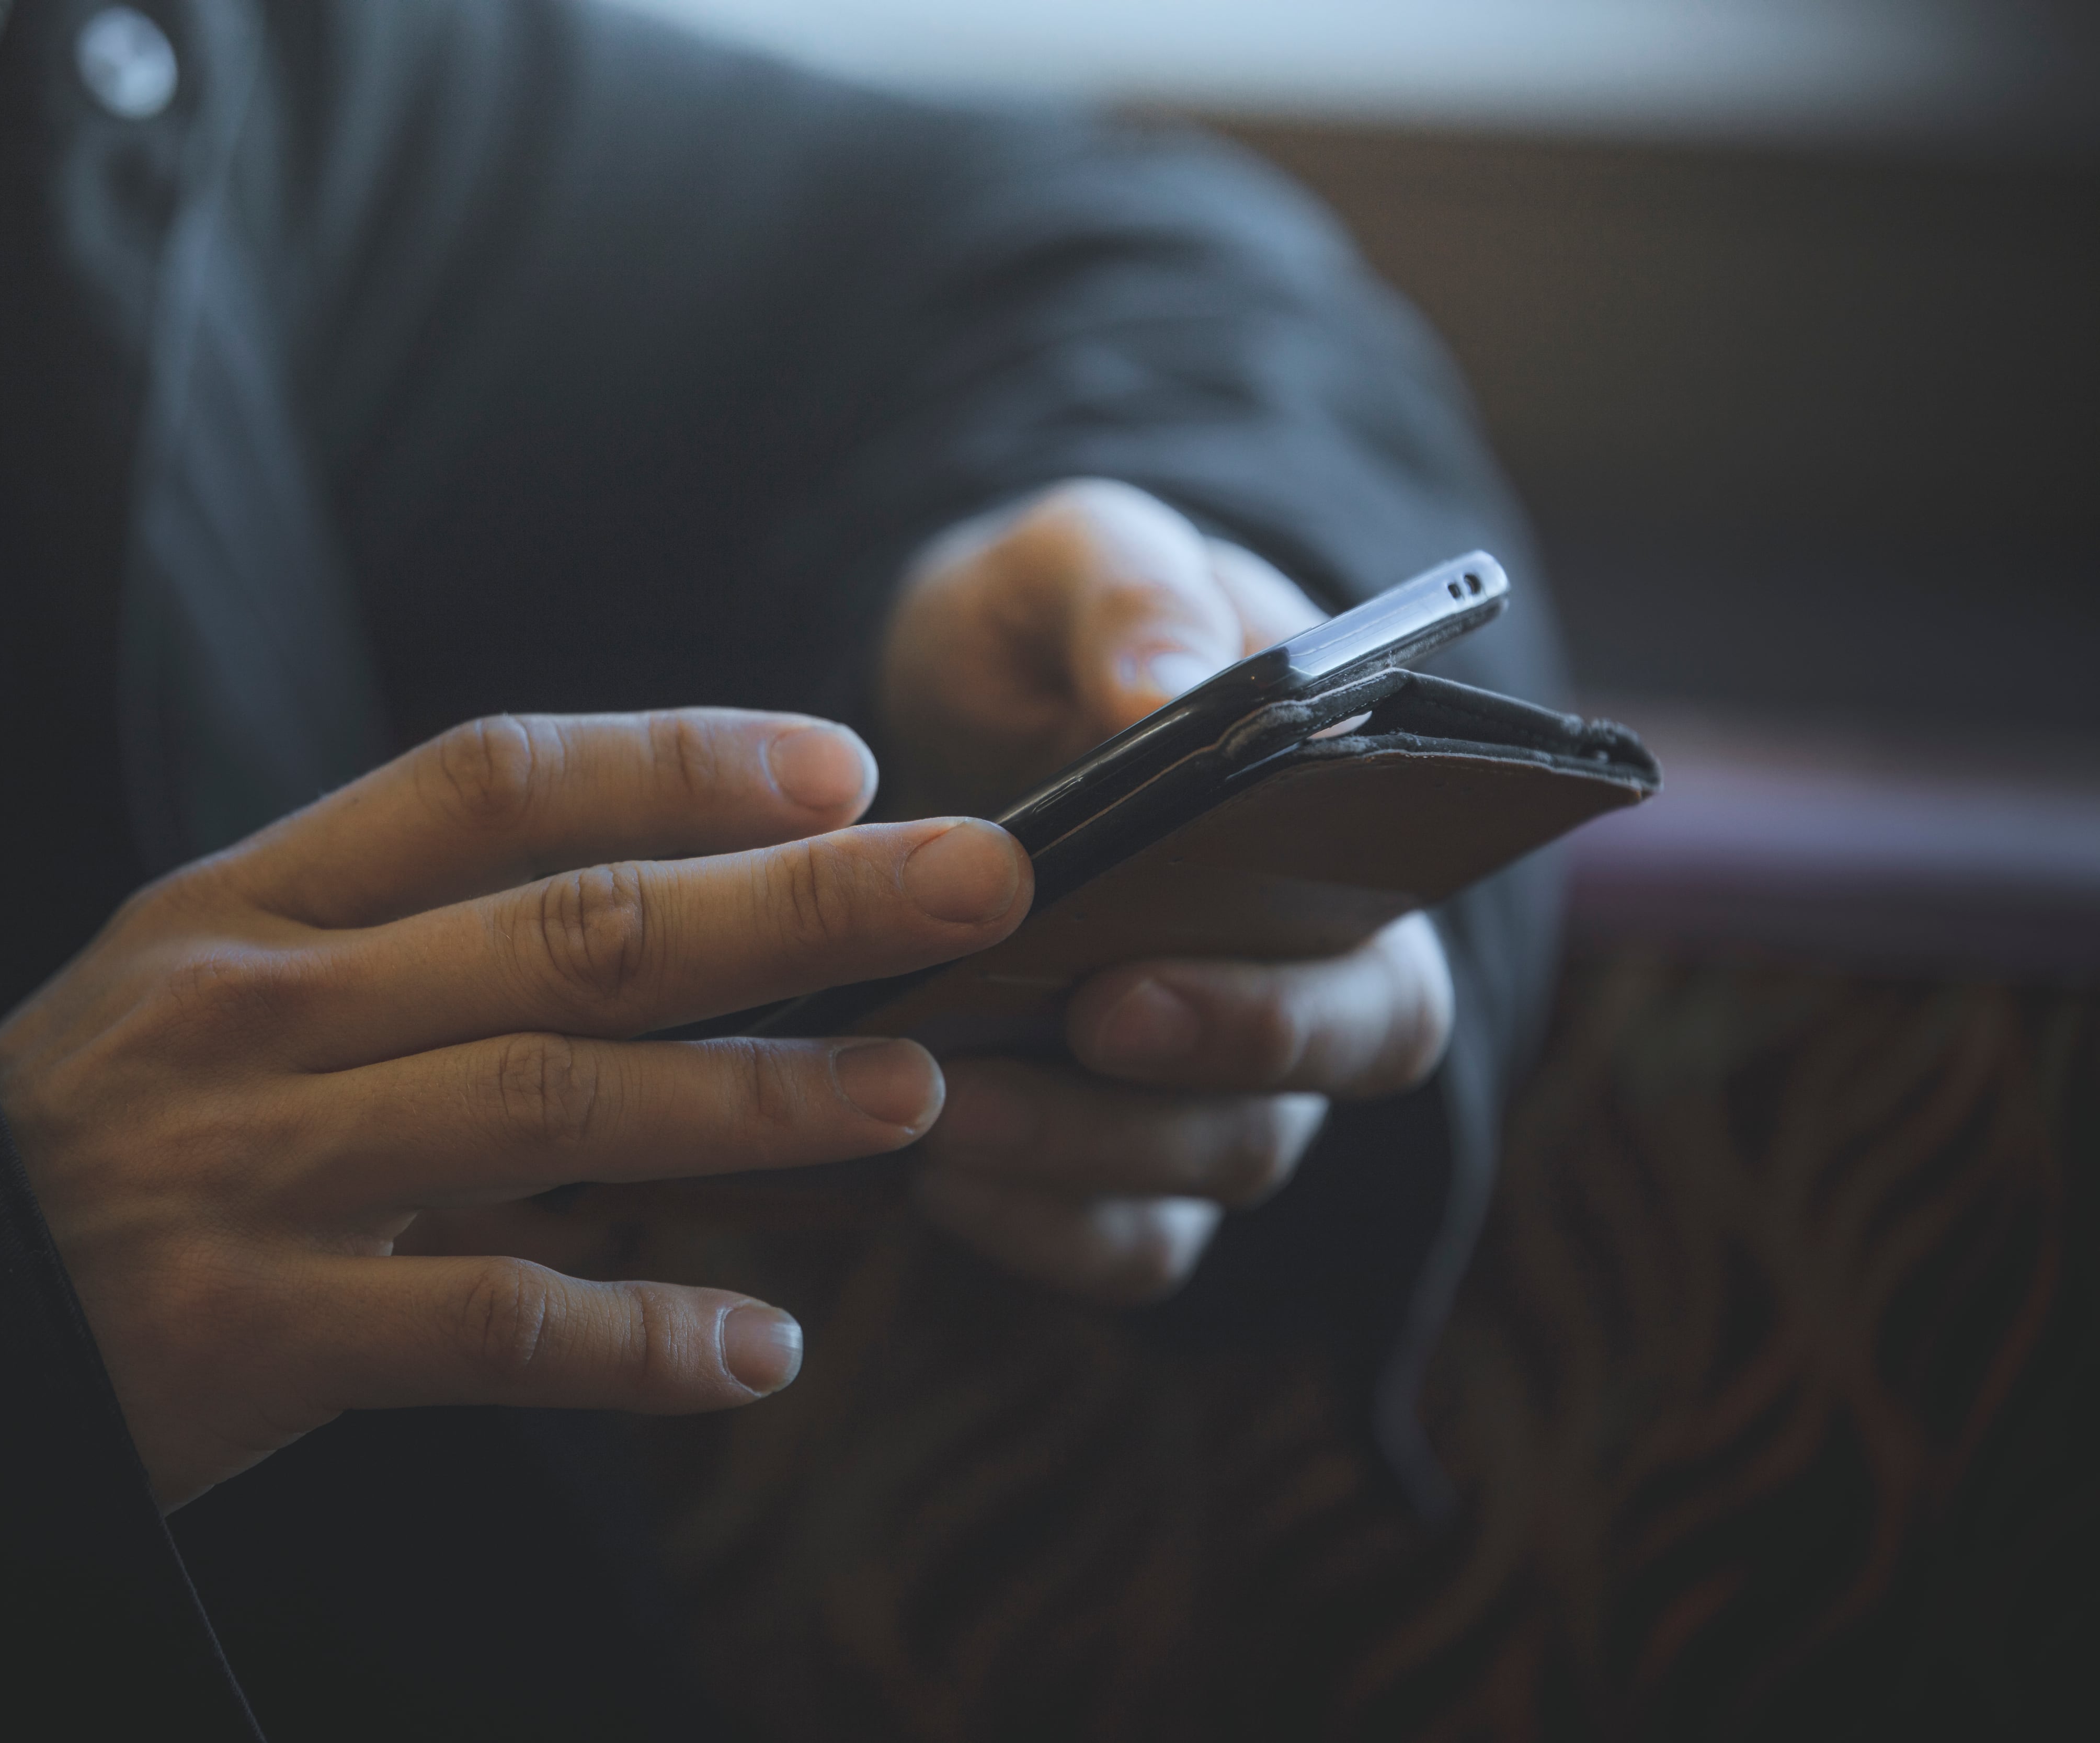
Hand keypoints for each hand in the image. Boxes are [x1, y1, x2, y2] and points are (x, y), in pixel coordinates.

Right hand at [0, 710, 1030, 1507]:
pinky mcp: (259, 1334)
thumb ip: (411, 949)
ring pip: (554, 1109)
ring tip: (912, 1096)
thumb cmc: (109, 1126)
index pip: (494, 784)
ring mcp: (263, 1169)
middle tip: (980, 882)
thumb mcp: (221, 985)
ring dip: (755, 1104)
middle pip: (574, 932)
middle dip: (796, 907)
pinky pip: (488, 1328)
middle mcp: (269, 1010)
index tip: (844, 765)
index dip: (679, 759)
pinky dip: (636, 1340)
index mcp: (259, 904)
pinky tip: (758, 1352)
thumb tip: (676, 929)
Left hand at [880, 481, 1453, 1303]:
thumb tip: (1164, 686)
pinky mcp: (1101, 1162)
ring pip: (1177, 1188)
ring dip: (1061, 1162)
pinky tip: (924, 1176)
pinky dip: (1023, 1227)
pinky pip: (1101, 1244)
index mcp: (1339, 872)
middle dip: (1155, 1104)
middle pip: (1275, 1120)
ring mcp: (1199, 1097)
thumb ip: (1130, 592)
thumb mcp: (1075, 561)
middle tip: (1021, 1058)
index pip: (1379, 996)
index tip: (1127, 991)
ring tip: (928, 1109)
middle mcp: (1293, 1007)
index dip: (1275, 1021)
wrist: (963, 699)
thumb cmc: (1053, 629)